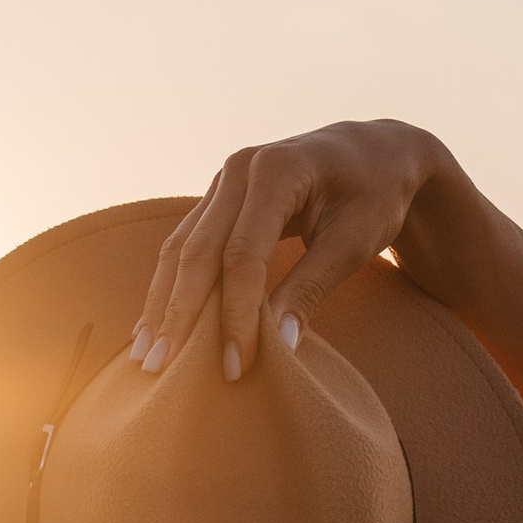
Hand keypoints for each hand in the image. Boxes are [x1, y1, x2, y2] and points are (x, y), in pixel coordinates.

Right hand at [133, 119, 451, 381]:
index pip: (243, 255)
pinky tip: (155, 325)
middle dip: (179, 314)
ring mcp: (223, 182)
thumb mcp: (354, 243)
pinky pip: (186, 246)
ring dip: (162, 305)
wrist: (376, 153)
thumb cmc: (375, 196)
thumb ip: (312, 288)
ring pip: (181, 249)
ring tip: (146, 356)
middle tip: (162, 368)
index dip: (235, 315)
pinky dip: (171, 288)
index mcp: (277, 172)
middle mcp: (239, 170)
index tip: (234, 366)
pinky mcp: (219, 199)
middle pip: (198, 251)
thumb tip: (281, 347)